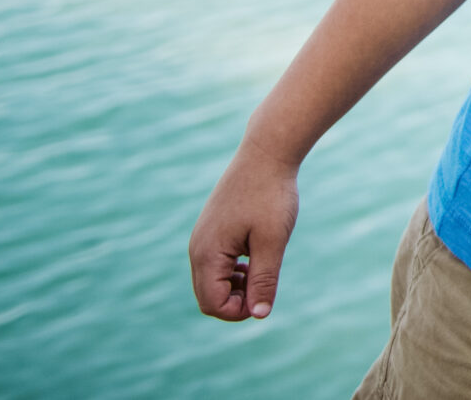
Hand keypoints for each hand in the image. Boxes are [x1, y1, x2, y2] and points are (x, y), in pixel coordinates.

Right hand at [188, 139, 299, 320]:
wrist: (266, 154)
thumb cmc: (271, 196)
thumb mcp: (273, 241)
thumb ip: (264, 280)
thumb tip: (259, 315)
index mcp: (207, 253)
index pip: (212, 304)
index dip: (239, 311)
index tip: (266, 295)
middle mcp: (197, 248)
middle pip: (208, 297)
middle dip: (236, 301)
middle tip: (266, 281)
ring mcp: (202, 238)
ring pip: (211, 282)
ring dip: (235, 287)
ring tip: (263, 268)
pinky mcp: (211, 231)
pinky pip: (215, 265)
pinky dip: (234, 271)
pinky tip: (256, 257)